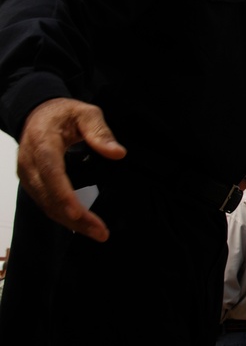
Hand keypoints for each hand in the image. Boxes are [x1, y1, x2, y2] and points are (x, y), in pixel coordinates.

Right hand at [16, 98, 125, 241]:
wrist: (37, 113)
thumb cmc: (63, 114)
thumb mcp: (85, 113)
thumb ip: (100, 131)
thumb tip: (117, 153)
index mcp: (43, 144)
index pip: (50, 173)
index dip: (62, 194)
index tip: (77, 212)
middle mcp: (30, 163)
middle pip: (49, 196)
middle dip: (74, 217)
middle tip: (100, 232)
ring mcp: (28, 175)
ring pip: (46, 204)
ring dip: (70, 222)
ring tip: (97, 232)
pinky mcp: (32, 182)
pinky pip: (46, 203)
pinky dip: (63, 216)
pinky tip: (81, 225)